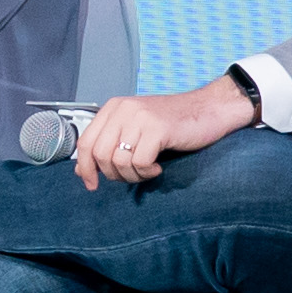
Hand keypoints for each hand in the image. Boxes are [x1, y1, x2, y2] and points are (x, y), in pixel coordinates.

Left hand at [74, 76, 254, 190]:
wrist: (210, 109)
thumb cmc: (174, 123)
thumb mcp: (135, 129)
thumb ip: (110, 145)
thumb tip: (82, 170)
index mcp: (114, 108)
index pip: (85, 142)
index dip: (85, 168)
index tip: (92, 184)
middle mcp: (123, 109)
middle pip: (99, 155)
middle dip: (113, 175)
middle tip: (132, 175)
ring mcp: (140, 117)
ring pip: (118, 161)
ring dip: (133, 175)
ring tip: (147, 170)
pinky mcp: (157, 128)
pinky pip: (140, 163)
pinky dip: (147, 172)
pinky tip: (157, 167)